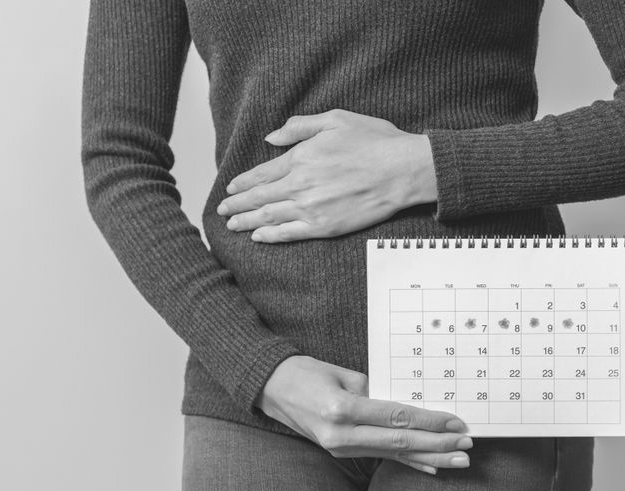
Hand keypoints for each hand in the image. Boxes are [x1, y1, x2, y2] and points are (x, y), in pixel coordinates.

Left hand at [216, 109, 436, 242]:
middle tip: (222, 210)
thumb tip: (271, 137)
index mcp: (301, 157)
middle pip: (259, 197)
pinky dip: (270, 236)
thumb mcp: (335, 120)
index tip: (231, 188)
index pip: (262, 173)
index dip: (243, 182)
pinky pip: (289, 233)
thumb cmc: (374, 141)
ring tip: (232, 226)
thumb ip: (299, 127)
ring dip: (247, 222)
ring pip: (269, 216)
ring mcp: (312, 208)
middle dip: (237, 204)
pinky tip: (258, 237)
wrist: (403, 171)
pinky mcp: (325, 227)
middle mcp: (301, 185)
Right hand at [256, 355, 471, 474]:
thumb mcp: (341, 373)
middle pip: (400, 440)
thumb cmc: (305, 373)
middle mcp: (342, 434)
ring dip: (430, 458)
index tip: (457, 424)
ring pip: (394, 453)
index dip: (429, 422)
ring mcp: (340, 447)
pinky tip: (431, 470)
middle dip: (437, 444)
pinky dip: (408, 464)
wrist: (270, 389)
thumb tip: (407, 405)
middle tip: (467, 446)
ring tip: (459, 462)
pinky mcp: (341, 452)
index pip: (396, 417)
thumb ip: (374, 390)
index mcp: (342, 409)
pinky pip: (382, 459)